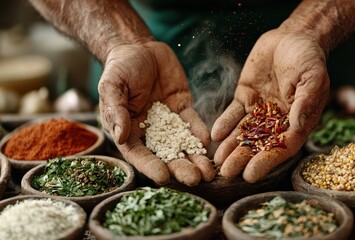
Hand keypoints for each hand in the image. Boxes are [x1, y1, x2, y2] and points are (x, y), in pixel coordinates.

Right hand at [98, 41, 213, 185]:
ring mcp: (168, 121)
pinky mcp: (183, 108)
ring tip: (209, 171)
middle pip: (166, 154)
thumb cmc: (119, 69)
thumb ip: (116, 110)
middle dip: (180, 168)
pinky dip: (200, 132)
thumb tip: (119, 136)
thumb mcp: (112, 86)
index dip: (151, 167)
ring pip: (183, 143)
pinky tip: (208, 142)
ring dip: (196, 157)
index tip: (164, 177)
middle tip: (195, 179)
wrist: (139, 48)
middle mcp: (150, 131)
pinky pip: (192, 122)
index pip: (140, 154)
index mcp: (129, 131)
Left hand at [212, 29, 329, 182]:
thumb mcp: (313, 77)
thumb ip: (306, 101)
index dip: (266, 161)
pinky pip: (233, 113)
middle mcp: (277, 120)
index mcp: (297, 121)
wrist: (293, 37)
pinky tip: (214, 134)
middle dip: (242, 158)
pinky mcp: (245, 97)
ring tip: (217, 160)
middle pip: (259, 144)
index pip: (281, 146)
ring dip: (230, 146)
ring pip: (243, 132)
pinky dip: (224, 123)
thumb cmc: (309, 58)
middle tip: (227, 173)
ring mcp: (259, 110)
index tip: (250, 175)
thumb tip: (298, 125)